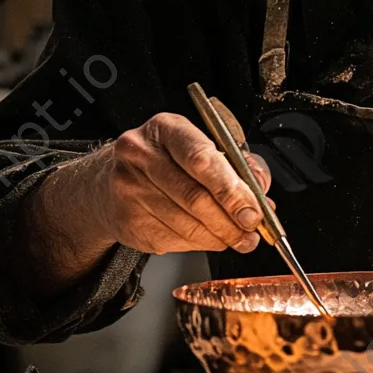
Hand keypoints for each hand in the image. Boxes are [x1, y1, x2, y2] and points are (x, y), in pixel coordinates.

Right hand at [94, 112, 271, 254]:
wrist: (112, 179)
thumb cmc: (168, 160)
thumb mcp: (202, 145)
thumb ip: (237, 165)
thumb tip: (260, 194)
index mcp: (166, 129)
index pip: (202, 159)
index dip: (232, 190)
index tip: (253, 211)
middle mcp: (141, 155)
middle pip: (195, 197)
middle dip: (230, 220)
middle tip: (250, 231)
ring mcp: (129, 189)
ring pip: (186, 224)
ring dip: (219, 237)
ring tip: (237, 238)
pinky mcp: (127, 220)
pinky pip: (174, 240)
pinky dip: (199, 243)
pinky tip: (208, 237)